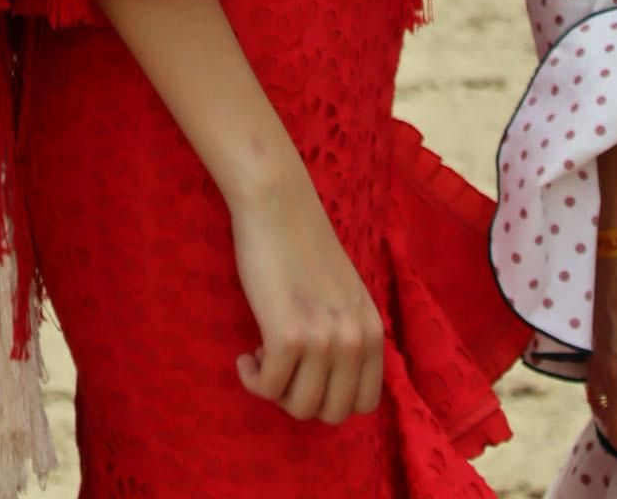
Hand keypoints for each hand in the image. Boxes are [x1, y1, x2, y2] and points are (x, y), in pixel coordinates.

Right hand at [231, 167, 384, 424]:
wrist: (277, 203)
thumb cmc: (302, 241)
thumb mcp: (344, 293)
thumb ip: (347, 332)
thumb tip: (329, 377)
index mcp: (372, 331)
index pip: (364, 403)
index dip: (329, 398)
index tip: (305, 375)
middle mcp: (354, 341)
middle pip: (332, 413)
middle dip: (301, 400)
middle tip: (279, 369)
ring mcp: (323, 341)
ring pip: (300, 407)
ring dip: (274, 391)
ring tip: (260, 359)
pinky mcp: (288, 336)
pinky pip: (269, 387)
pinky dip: (253, 380)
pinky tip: (245, 359)